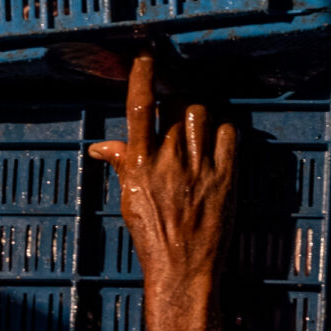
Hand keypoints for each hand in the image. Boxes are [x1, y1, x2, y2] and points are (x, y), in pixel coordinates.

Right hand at [88, 56, 236, 330]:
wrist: (182, 272)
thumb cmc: (153, 238)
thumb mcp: (130, 200)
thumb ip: (123, 165)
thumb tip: (102, 147)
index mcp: (141, 166)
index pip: (140, 109)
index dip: (142, 78)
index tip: (146, 58)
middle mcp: (170, 161)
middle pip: (178, 107)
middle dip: (179, 108)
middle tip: (181, 121)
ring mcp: (200, 167)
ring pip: (202, 114)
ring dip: (200, 118)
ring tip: (199, 137)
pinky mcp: (226, 176)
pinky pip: (229, 133)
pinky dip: (224, 134)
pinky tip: (218, 149)